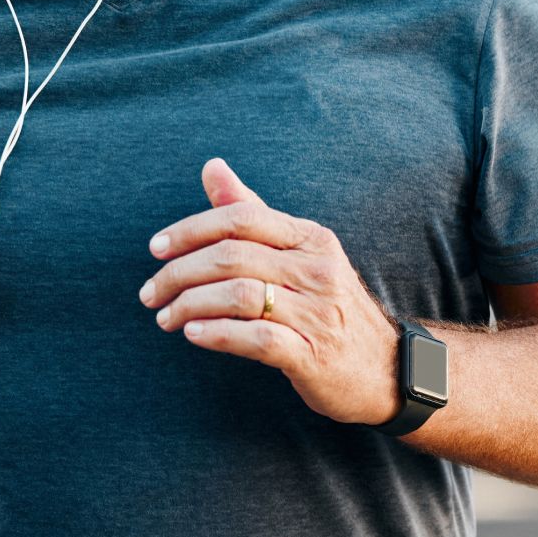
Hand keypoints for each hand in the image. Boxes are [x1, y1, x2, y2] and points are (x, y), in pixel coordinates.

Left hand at [140, 157, 401, 426]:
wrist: (387, 370)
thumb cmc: (328, 307)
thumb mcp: (298, 254)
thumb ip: (252, 212)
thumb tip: (212, 167)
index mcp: (310, 239)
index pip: (242, 218)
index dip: (191, 229)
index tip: (155, 248)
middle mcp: (317, 270)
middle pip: (232, 257)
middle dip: (179, 273)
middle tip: (150, 293)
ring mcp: (317, 314)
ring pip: (238, 295)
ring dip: (189, 305)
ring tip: (165, 317)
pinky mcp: (313, 356)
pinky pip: (256, 339)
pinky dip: (217, 334)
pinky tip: (193, 334)